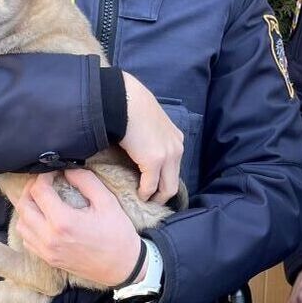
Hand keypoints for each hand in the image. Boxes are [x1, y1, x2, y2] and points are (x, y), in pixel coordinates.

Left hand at [15, 170, 143, 286]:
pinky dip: (29, 225)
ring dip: (27, 207)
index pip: (39, 191)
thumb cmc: (117, 233)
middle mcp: (49, 237)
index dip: (44, 176)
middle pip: (23, 206)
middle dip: (31, 188)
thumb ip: (86, 181)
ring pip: (21, 223)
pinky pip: (27, 239)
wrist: (121, 266)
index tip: (54, 171)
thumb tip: (68, 169)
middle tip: (45, 181)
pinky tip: (43, 217)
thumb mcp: (107, 201)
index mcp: (63, 221)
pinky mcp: (47, 259)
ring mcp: (46, 251)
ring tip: (42, 198)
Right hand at [120, 71, 184, 202]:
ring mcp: (168, 155)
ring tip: (144, 202)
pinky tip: (138, 196)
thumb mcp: (148, 122)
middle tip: (150, 202)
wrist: (125, 100)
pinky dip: (145, 193)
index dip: (164, 179)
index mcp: (175, 138)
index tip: (154, 187)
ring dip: (155, 197)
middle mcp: (177, 148)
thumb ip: (149, 136)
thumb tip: (138, 146)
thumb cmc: (131, 106)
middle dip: (163, 194)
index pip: (174, 166)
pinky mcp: (154, 161)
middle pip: (174, 181)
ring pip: (167, 187)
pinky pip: (151, 186)